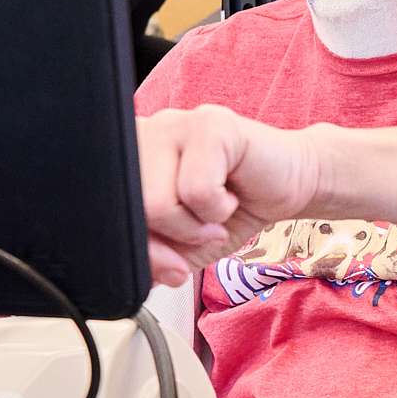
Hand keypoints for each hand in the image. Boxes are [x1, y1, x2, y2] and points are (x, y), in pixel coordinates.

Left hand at [136, 106, 326, 287]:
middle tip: (202, 231)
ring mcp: (175, 123)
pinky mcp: (211, 124)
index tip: (170, 262)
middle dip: (170, 239)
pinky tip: (231, 196)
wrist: (292, 182)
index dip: (137, 249)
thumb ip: (156, 259)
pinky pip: (197, 191)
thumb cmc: (235, 206)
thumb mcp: (186, 245)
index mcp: (128, 159)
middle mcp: (144, 135)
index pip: (104, 213)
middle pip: (129, 212)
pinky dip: (219, 210)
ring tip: (215, 211)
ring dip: (195, 226)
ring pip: (157, 203)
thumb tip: (144, 275)